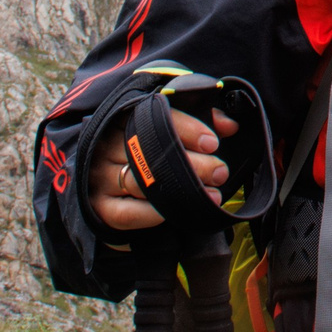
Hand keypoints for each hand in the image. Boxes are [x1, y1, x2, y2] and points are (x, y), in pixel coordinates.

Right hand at [88, 107, 237, 229]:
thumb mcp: (171, 127)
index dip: (186, 130)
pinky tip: (175, 211)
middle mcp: (108, 146)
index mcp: (124, 118)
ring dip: (179, 190)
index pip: (154, 117)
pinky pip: (127, 214)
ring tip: (211, 195)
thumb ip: (202, 120)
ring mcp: (100, 177)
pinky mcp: (101, 207)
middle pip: (150, 153)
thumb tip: (231, 126)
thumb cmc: (148, 150)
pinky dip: (153, 214)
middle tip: (220, 172)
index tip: (212, 143)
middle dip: (192, 164)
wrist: (108, 181)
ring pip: (141, 183)